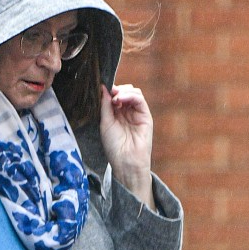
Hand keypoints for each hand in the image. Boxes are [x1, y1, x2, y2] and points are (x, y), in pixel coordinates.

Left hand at [99, 83, 154, 207]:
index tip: (102, 89)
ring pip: (134, 93)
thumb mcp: (105, 123)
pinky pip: (140, 100)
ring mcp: (137, 113)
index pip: (115, 95)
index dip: (110, 91)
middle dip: (117, 90)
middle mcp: (128, 112)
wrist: (125, 161)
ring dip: (123, 92)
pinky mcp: (145, 116)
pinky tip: (121, 99)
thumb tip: (102, 88)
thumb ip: (105, 105)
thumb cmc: (114, 146)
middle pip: (125, 91)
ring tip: (115, 99)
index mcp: (117, 114)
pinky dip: (130, 96)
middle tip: (110, 94)